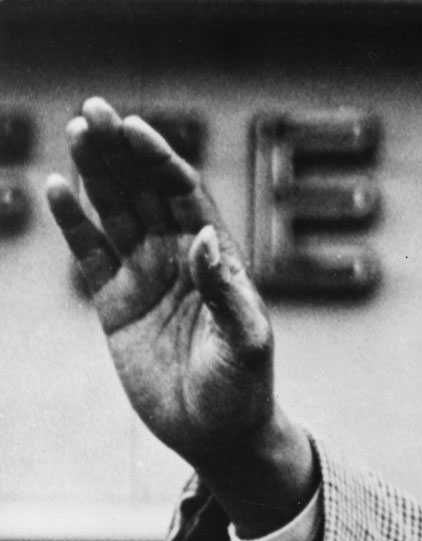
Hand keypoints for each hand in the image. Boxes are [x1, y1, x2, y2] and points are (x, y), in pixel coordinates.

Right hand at [46, 97, 316, 531]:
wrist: (218, 432)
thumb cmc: (244, 386)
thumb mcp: (247, 340)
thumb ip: (227, 291)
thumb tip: (204, 239)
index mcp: (216, 255)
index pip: (182, 193)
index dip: (159, 158)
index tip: (134, 127)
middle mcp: (179, 256)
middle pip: (143, 190)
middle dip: (120, 150)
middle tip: (93, 109)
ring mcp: (145, 276)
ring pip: (114, 211)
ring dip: (95, 172)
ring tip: (76, 132)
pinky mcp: (115, 304)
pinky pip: (90, 253)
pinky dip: (74, 221)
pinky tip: (56, 186)